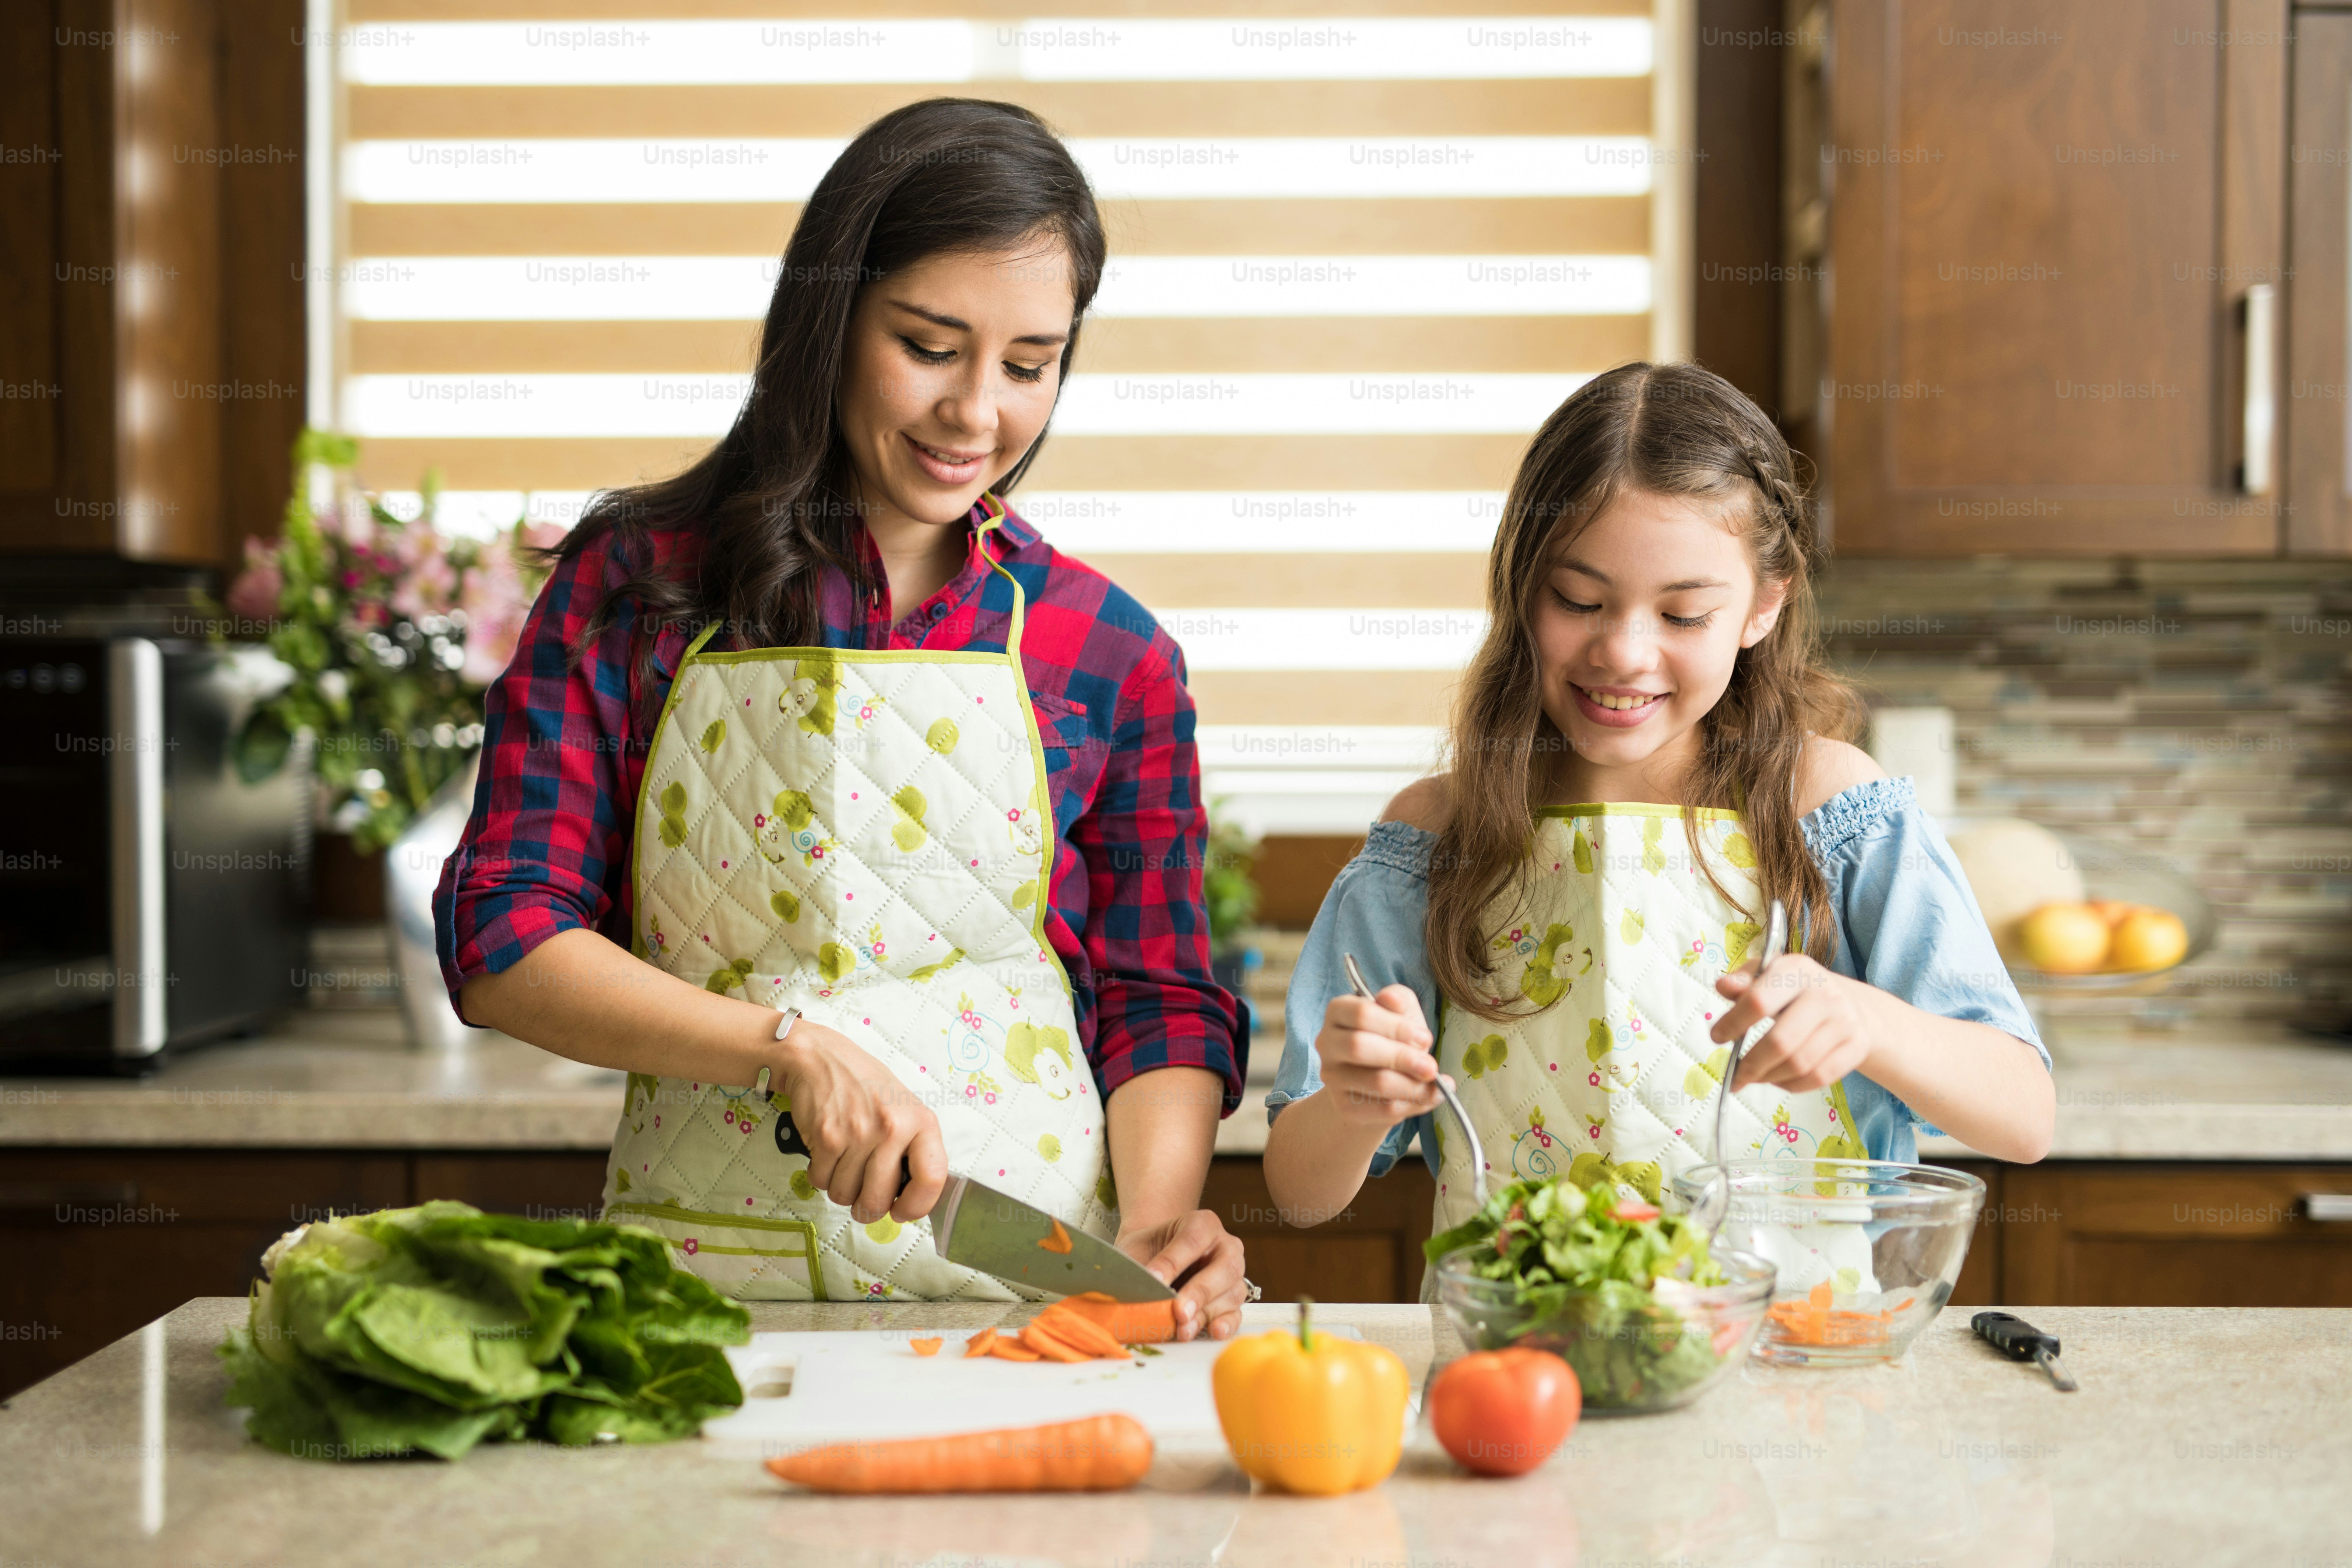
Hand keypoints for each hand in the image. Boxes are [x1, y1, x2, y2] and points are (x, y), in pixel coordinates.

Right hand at [773, 1019, 948, 1224]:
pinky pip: (821, 1181)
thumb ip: (912, 1148)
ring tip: (844, 1160)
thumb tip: (912, 1196)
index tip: (902, 1211)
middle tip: (862, 1194)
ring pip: (845, 1195)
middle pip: (879, 1200)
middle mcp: (892, 1128)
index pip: (932, 1178)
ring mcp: (858, 1134)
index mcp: (920, 1121)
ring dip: (841, 1187)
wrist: (819, 1057)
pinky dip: (820, 1174)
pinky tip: (827, 1151)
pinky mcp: (827, 1138)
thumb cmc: (864, 1084)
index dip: (917, 1206)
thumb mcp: (904, 1107)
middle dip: (867, 1207)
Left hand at [1118, 1209, 1248, 1340]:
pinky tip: (1213, 1331)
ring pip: (1232, 1293)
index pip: (1193, 1239)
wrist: (1151, 1260)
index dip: (1174, 1261)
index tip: (1154, 1280)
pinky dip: (1226, 1324)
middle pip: (1225, 1266)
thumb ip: (1139, 1268)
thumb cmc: (1147, 1252)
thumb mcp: (1137, 1250)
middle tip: (1178, 1310)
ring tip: (1183, 1330)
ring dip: (1207, 1313)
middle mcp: (1225, 1246)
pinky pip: (1236, 1314)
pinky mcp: (1232, 1300)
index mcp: (1203, 1224)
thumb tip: (1133, 1291)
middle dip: (1200, 1291)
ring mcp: (1233, 1275)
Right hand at [1314, 985, 1444, 1127]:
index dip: (1397, 1027)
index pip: (1361, 1014)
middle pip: (1359, 1047)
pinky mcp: (1344, 1106)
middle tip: (1431, 1067)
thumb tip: (1392, 1000)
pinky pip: (1382, 1108)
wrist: (1380, 1080)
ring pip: (1374, 1082)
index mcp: (1338, 1011)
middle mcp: (1326, 1042)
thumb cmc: (1392, 1038)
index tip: (1424, 1038)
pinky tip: (1427, 1097)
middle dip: (1403, 1058)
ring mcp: (1331, 1076)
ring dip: (1412, 1085)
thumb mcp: (1402, 1012)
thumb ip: (1400, 1001)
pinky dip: (1412, 1105)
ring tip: (1434, 1084)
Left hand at [1709, 953, 1873, 1092]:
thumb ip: (1743, 982)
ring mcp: (1845, 1020)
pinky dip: (1792, 1085)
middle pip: (1780, 1042)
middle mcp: (1825, 993)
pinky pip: (1819, 1077)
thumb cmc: (1797, 991)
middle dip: (1750, 1064)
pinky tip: (1777, 1079)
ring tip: (1753, 1077)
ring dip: (1768, 1077)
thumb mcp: (1769, 976)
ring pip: (1799, 1064)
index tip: (1717, 1037)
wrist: (1850, 1003)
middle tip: (1735, 1074)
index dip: (1733, 1023)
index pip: (1758, 1001)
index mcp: (1797, 970)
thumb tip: (1722, 985)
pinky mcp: (1857, 1046)